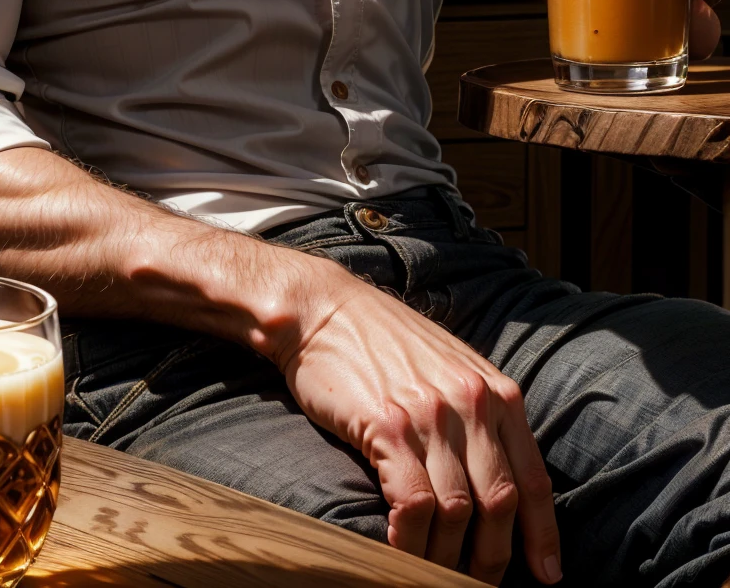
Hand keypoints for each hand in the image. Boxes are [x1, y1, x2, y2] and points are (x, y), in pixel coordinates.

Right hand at [275, 261, 560, 584]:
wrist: (322, 308)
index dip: (542, 535)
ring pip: (457, 512)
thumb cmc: (383, 341)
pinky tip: (399, 548)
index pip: (533, 478)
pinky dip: (411, 539)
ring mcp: (430, 414)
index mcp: (495, 391)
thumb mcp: (449, 367)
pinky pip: (413, 504)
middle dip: (491, 557)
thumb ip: (479, 414)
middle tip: (475, 582)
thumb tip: (499, 478)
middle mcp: (471, 402)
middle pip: (500, 503)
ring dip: (446, 556)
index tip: (546, 574)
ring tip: (432, 572)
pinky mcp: (388, 425)